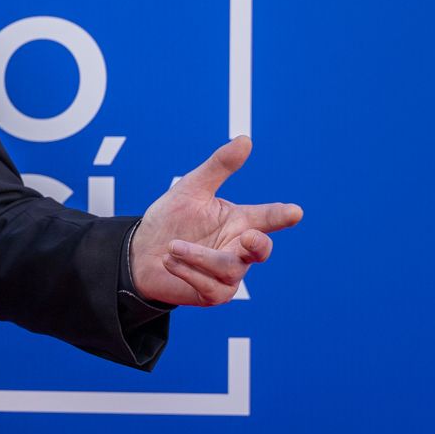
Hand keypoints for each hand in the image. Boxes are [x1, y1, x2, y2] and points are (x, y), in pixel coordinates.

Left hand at [129, 136, 302, 306]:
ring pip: (230, 269)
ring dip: (199, 256)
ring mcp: (229, 275)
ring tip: (173, 246)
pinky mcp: (213, 294)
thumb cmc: (170, 219)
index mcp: (240, 222)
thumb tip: (245, 140)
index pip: (268, 217)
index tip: (295, 212)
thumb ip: (218, 167)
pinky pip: (212, 287)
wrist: (139, 252)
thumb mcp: (191, 189)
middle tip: (248, 237)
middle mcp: (239, 248)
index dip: (282, 215)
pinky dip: (189, 272)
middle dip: (258, 245)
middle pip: (261, 250)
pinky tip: (170, 261)